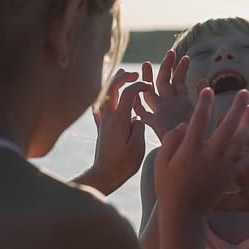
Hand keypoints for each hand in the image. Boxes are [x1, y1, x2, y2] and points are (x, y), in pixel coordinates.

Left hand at [86, 69, 152, 193]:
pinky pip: (99, 108)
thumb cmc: (123, 163)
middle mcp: (109, 117)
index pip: (129, 93)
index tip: (149, 88)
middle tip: (135, 74)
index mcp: (120, 120)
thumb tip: (137, 118)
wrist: (104, 174)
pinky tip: (104, 97)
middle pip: (112, 88)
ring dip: (113, 83)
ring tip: (121, 74)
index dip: (140, 85)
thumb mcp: (138, 147)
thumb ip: (139, 128)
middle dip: (123, 77)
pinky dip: (102, 98)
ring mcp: (103, 122)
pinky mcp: (101, 128)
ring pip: (104, 95)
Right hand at [135, 51, 208, 141]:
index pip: (179, 81)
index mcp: (183, 102)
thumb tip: (203, 79)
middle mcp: (170, 105)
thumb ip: (203, 96)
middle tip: (170, 52)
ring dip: (148, 78)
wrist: (195, 159)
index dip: (180, 69)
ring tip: (147, 63)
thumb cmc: (205, 137)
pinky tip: (136, 91)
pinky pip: (142, 112)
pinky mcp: (155, 124)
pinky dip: (137, 103)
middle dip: (165, 67)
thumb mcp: (208, 114)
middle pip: (164, 81)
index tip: (185, 57)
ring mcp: (161, 112)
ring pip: (150, 92)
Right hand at [154, 88, 248, 214]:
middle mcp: (208, 156)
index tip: (207, 89)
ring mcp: (222, 167)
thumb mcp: (161, 162)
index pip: (198, 121)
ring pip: (239, 140)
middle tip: (244, 92)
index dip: (203, 104)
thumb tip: (184, 125)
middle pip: (226, 127)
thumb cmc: (168, 186)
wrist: (184, 213)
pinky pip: (246, 161)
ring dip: (247, 123)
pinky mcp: (230, 176)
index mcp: (190, 151)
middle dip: (236, 108)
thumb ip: (171, 141)